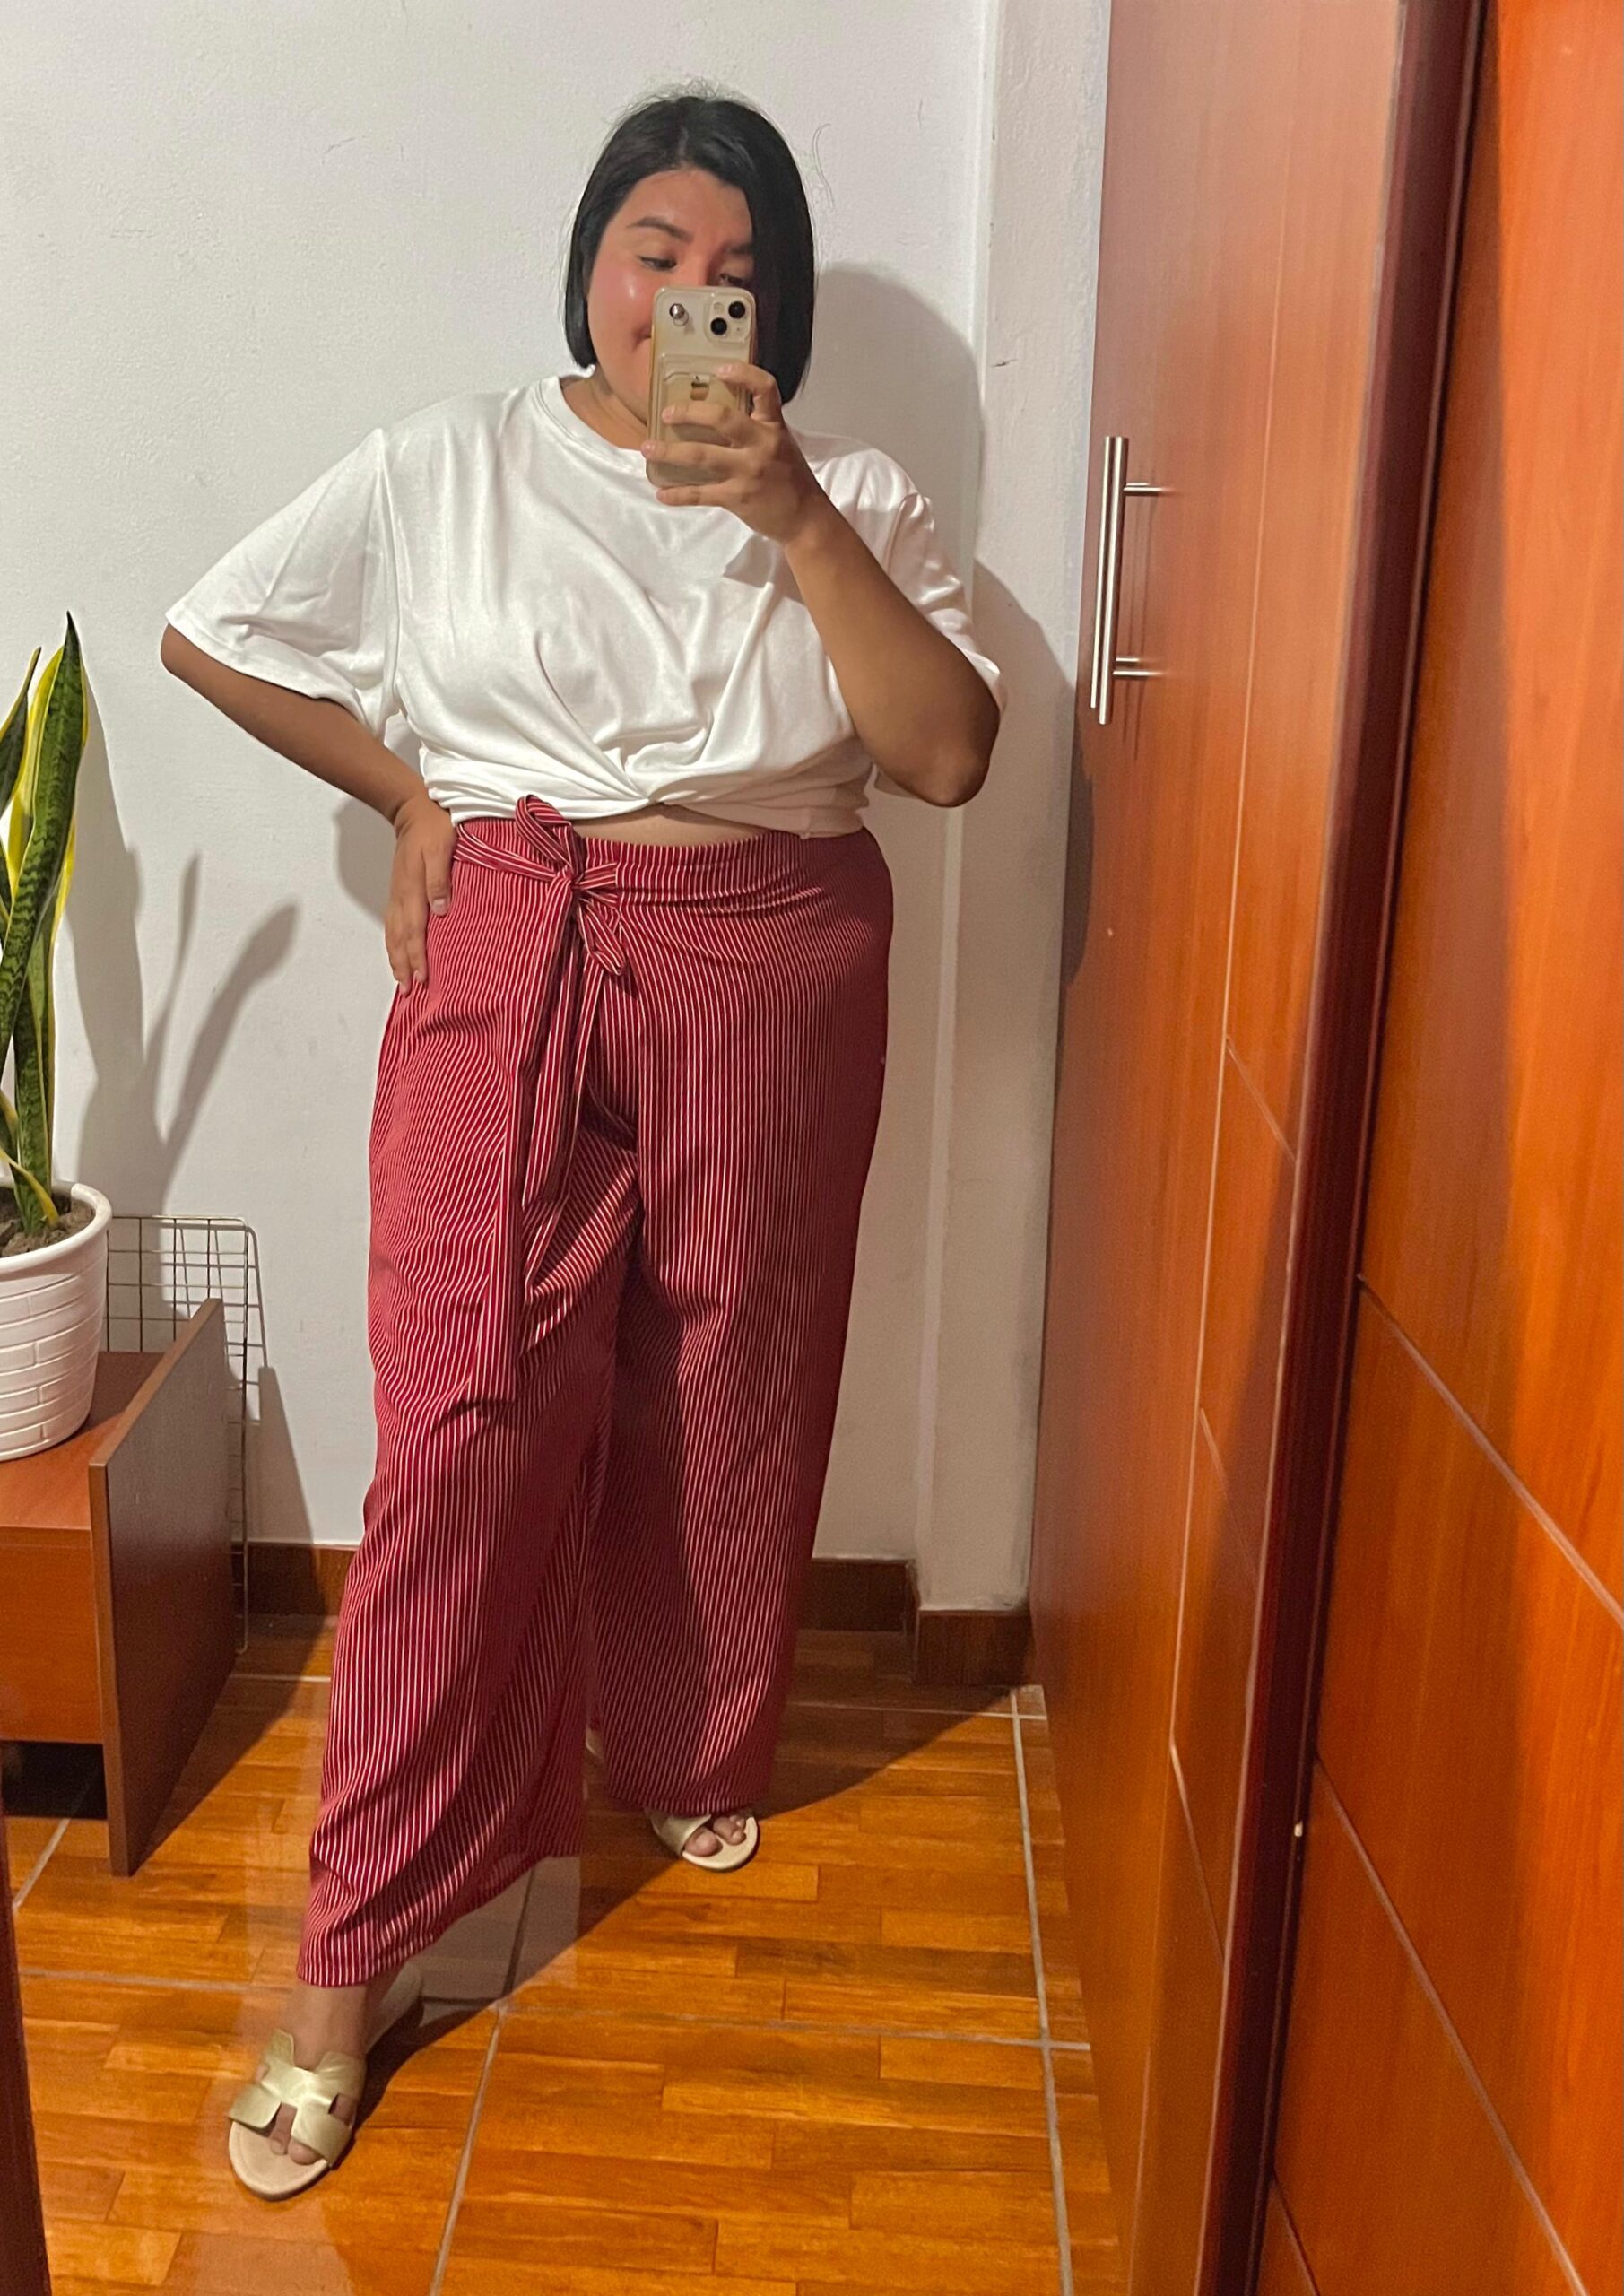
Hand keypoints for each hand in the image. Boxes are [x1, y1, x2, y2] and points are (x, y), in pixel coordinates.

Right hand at [386, 789, 456, 987]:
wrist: (412, 810)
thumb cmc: (433, 828)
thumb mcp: (442, 849)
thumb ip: (440, 879)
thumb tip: (440, 910)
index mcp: (413, 889)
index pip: (415, 931)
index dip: (418, 957)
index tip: (423, 979)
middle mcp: (401, 897)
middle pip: (399, 939)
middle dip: (404, 966)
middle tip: (409, 991)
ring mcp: (397, 895)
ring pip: (393, 934)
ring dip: (396, 959)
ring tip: (401, 981)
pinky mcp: (398, 892)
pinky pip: (392, 924)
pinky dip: (394, 943)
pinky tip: (398, 953)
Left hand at [641, 361, 834, 547]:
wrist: (806, 519)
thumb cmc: (791, 479)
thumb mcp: (781, 444)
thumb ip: (756, 428)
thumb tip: (718, 416)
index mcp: (773, 427)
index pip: (765, 389)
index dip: (743, 374)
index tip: (719, 369)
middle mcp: (762, 445)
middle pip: (722, 418)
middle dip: (689, 412)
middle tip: (667, 413)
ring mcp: (749, 471)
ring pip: (701, 455)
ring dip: (669, 452)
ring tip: (648, 449)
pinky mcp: (738, 497)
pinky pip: (701, 493)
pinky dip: (678, 494)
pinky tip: (662, 494)